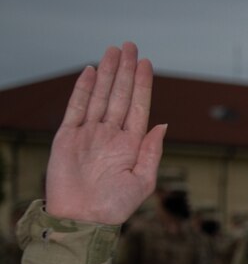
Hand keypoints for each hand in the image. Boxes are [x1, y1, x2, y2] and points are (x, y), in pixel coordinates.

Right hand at [45, 42, 165, 224]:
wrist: (82, 218)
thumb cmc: (114, 206)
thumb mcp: (143, 181)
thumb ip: (152, 152)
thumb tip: (163, 124)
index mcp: (131, 144)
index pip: (139, 106)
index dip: (143, 84)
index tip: (146, 63)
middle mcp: (111, 134)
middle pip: (120, 95)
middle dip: (125, 70)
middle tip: (130, 45)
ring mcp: (90, 133)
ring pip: (101, 96)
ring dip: (107, 73)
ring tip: (113, 50)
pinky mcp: (68, 136)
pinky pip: (77, 107)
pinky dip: (84, 89)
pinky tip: (92, 71)